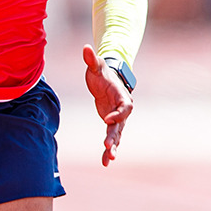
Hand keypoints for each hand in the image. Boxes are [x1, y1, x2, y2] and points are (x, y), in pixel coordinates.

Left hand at [83, 45, 133, 166]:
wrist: (107, 79)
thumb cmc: (102, 72)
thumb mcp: (96, 66)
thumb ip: (91, 59)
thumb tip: (85, 47)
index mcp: (122, 97)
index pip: (125, 108)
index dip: (117, 114)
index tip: (107, 119)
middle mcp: (123, 110)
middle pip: (121, 125)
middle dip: (115, 136)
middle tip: (108, 146)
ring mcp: (117, 119)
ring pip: (117, 135)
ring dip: (113, 147)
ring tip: (108, 159)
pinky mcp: (111, 124)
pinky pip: (111, 138)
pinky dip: (108, 150)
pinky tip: (105, 162)